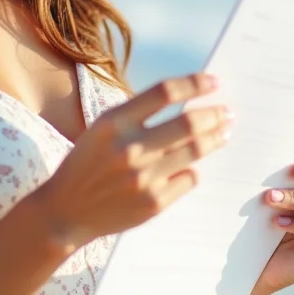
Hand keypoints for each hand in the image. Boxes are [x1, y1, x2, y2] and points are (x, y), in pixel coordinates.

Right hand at [30, 72, 232, 251]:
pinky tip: (192, 165)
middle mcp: (129, 148)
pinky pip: (189, 177)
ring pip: (195, 150)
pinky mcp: (154, 203)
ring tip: (225, 132)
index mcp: (113, 122)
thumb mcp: (102, 129)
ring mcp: (143, 178)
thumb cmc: (87, 164)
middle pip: (188, 122)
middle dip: (215, 114)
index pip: (164, 93)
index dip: (194, 84)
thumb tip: (188, 101)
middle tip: (228, 112)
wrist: (65, 212)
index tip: (213, 81)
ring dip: (216, 138)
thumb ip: (138, 115)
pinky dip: (193, 168)